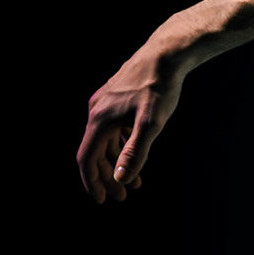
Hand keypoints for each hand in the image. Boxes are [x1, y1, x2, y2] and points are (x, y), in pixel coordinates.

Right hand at [78, 43, 184, 202]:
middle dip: (107, 177)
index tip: (102, 200)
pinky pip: (114, 130)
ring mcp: (106, 104)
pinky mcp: (117, 99)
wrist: (166, 54)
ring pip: (105, 141)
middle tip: (122, 197)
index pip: (87, 158)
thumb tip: (121, 179)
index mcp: (100, 120)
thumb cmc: (160, 87)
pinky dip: (121, 146)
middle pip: (96, 153)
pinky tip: (135, 156)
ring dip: (116, 163)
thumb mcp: (151, 123)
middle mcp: (97, 111)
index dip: (93, 181)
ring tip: (132, 183)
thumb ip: (135, 152)